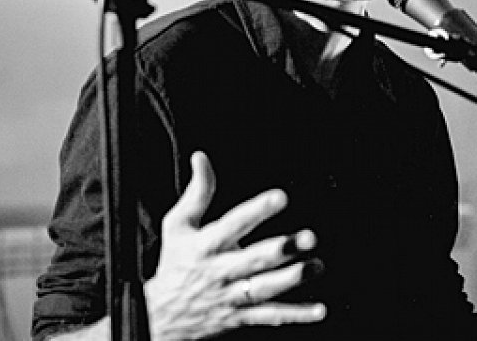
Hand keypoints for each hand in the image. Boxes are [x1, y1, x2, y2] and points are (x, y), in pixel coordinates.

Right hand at [143, 151, 325, 339]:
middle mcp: (220, 270)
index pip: (233, 224)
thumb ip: (197, 192)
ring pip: (265, 288)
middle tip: (309, 237)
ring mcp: (231, 296)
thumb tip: (201, 157)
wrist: (157, 317)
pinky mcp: (240, 316)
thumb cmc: (175, 263)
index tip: (280, 197)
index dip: (257, 210)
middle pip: (254, 259)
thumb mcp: (178, 226)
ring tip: (317, 266)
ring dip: (293, 278)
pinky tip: (319, 310)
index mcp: (207, 244)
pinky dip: (296, 315)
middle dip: (282, 249)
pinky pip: (271, 317)